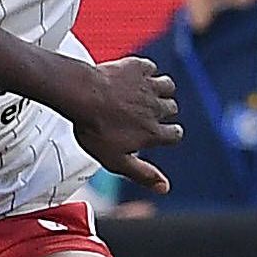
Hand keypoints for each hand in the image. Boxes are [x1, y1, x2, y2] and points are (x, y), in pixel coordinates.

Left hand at [70, 55, 179, 194]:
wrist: (81, 95)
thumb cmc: (94, 129)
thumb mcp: (116, 161)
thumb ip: (142, 174)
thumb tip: (164, 188)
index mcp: (153, 132)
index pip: (175, 134)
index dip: (169, 135)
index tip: (160, 134)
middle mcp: (156, 108)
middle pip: (172, 109)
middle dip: (164, 112)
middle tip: (147, 113)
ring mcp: (148, 86)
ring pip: (168, 86)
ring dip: (161, 90)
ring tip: (147, 94)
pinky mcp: (138, 67)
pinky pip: (151, 68)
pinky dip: (146, 72)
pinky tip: (134, 77)